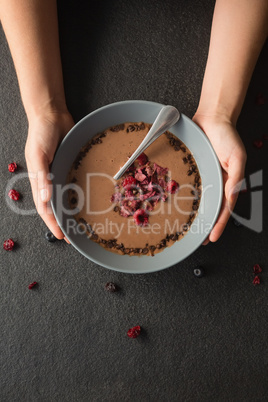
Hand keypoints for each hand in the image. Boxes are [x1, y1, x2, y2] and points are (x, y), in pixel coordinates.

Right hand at [25, 110, 74, 239]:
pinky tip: (86, 199)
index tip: (61, 236)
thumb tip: (45, 199)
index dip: (52, 223)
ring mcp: (59, 173)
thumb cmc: (41, 133)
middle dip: (62, 222)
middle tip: (74, 235)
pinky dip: (78, 194)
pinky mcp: (69, 166)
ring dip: (71, 210)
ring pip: (65, 197)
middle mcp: (49, 180)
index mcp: (38, 181)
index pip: (44, 208)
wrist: (51, 115)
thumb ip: (41, 176)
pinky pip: (73, 184)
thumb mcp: (38, 154)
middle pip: (55, 207)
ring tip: (81, 223)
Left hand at [192, 113, 246, 243]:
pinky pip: (187, 187)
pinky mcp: (193, 170)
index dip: (218, 224)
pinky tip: (177, 207)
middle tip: (196, 240)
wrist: (213, 118)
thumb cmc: (227, 136)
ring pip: (198, 201)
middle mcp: (216, 183)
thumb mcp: (237, 157)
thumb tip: (232, 196)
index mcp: (228, 183)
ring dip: (193, 215)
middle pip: (210, 209)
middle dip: (204, 225)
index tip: (211, 238)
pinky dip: (183, 198)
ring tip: (185, 230)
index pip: (224, 209)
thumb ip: (236, 177)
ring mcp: (204, 178)